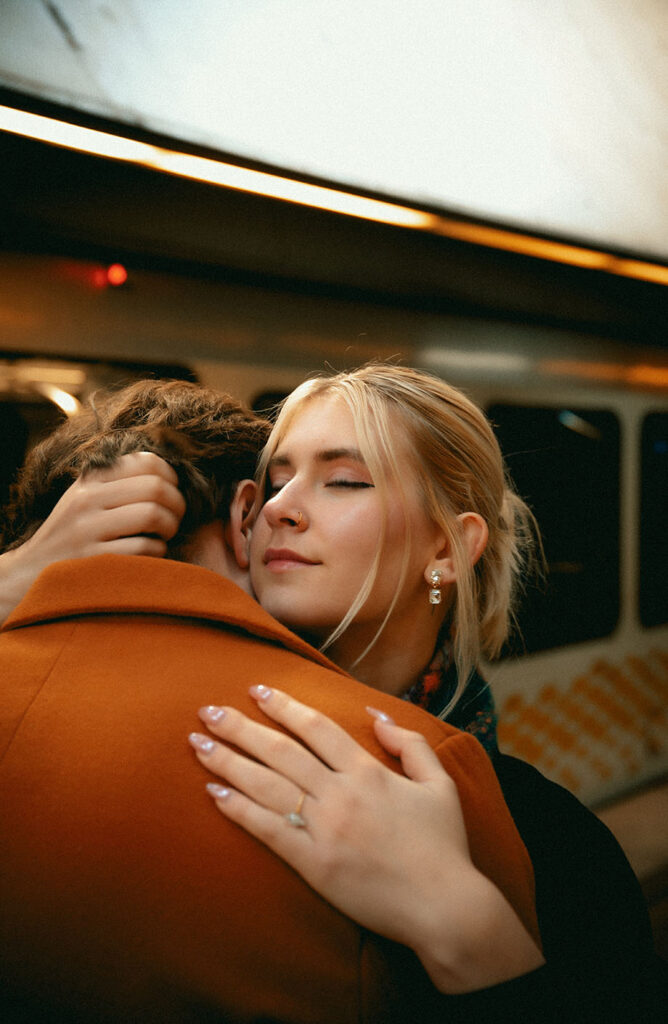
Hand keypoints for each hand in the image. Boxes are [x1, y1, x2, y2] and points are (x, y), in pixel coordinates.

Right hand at [0, 452, 184, 624]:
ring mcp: (88, 530)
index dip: (172, 477)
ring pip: (153, 514)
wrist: (30, 573)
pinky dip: (158, 552)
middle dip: (177, 505)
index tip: (173, 493)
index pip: (147, 462)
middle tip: (174, 519)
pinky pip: (144, 548)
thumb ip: (116, 482)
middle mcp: (87, 500)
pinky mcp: (94, 560)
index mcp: (90, 481)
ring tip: (163, 536)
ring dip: (170, 528)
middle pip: (156, 488)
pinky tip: (150, 555)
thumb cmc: (70, 535)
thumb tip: (166, 473)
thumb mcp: (85, 498)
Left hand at [189, 687, 543, 992]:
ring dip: (228, 762)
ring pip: (267, 785)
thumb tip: (375, 715)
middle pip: (280, 750)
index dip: (284, 706)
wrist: (445, 907)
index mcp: (369, 772)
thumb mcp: (439, 783)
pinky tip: (214, 793)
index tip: (256, 690)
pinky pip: (268, 831)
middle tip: (207, 710)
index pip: (316, 728)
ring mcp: (325, 830)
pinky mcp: (314, 865)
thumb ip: (409, 743)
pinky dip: (239, 810)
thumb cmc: (444, 845)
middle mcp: (341, 794)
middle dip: (240, 727)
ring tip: (198, 743)